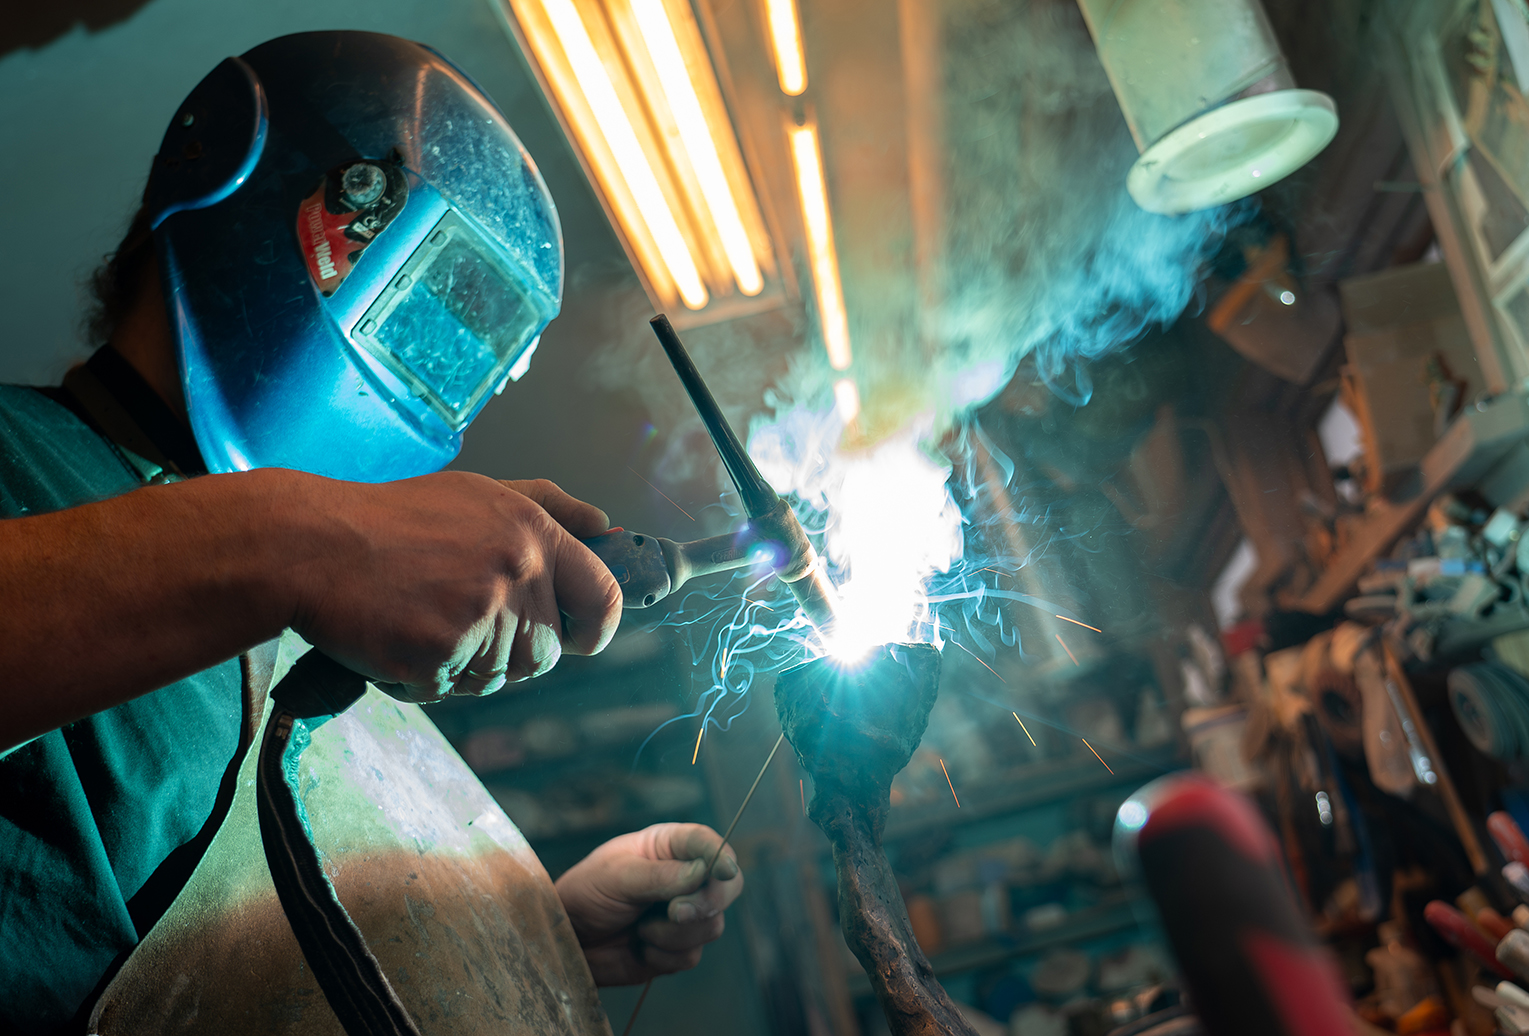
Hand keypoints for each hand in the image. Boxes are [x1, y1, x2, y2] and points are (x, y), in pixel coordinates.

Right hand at [291, 473, 621, 701]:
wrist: (310, 544)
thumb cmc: (394, 519)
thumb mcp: (480, 493)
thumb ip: (550, 506)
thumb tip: (605, 526)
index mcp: (532, 532)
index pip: (604, 596)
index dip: (599, 626)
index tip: (583, 636)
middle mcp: (515, 574)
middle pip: (546, 653)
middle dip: (512, 649)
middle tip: (461, 616)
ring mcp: (477, 619)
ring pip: (499, 677)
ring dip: (464, 664)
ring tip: (422, 618)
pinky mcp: (438, 657)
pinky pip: (449, 691)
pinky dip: (423, 677)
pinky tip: (396, 635)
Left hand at [554, 823, 743, 984]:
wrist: (568, 939)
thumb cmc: (586, 892)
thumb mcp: (617, 876)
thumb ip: (660, 875)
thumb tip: (703, 871)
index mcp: (669, 847)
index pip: (707, 843)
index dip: (720, 855)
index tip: (724, 871)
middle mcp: (684, 877)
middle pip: (727, 886)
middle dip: (707, 902)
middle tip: (675, 912)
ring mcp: (684, 914)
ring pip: (711, 925)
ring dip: (674, 933)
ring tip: (640, 929)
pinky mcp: (677, 947)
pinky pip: (691, 955)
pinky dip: (664, 955)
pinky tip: (640, 947)